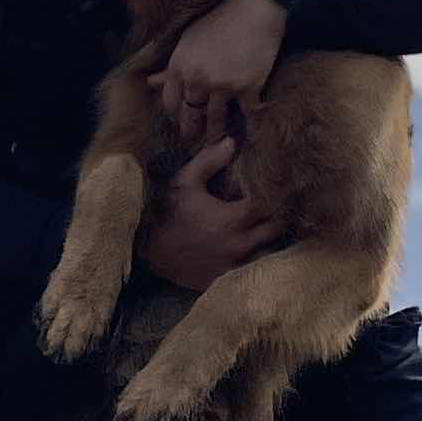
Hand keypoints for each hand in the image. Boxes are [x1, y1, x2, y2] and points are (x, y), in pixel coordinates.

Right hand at [140, 130, 281, 290]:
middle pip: (276, 229)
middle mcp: (239, 244)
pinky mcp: (224, 279)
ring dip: (267, 239)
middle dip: (276, 216)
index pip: (271, 205)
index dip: (274, 193)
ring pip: (268, 252)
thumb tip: (233, 141)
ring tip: (262, 227)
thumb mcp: (186, 181)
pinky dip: (253, 259)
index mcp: (233, 219)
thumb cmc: (167, 212)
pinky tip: (246, 248)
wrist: (145, 250)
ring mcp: (233, 265)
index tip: (272, 186)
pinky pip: (251, 271)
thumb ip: (210, 160)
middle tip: (271, 205)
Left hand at [157, 0, 286, 149]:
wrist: (256, 9)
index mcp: (179, 66)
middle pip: (190, 116)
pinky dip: (247, 124)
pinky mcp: (248, 89)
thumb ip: (170, 66)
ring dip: (214, 134)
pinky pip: (245, 115)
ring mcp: (222, 86)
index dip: (174, 115)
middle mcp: (197, 79)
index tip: (179, 121)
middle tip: (193, 140)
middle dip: (190, 131)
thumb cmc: (221, 19)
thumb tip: (150, 82)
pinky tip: (246, 133)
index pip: (170, 103)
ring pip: (214, 120)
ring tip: (216, 142)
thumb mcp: (188, 38)